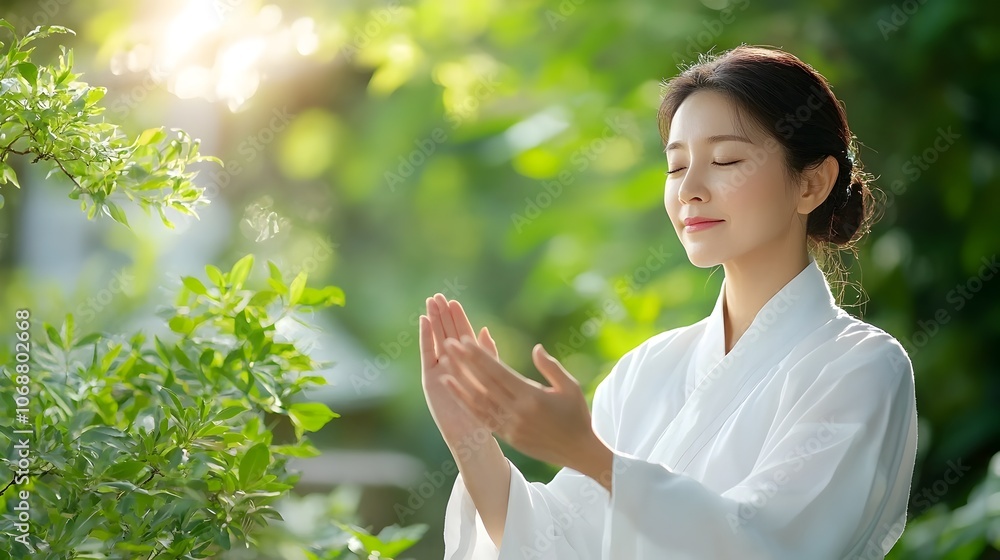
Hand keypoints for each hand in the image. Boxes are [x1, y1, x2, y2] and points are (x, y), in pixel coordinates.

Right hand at [419, 293, 499, 446]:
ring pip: (436, 339)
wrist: (471, 433)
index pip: (462, 334)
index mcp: (468, 362)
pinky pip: (427, 353)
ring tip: (430, 302)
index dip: (458, 317)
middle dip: (442, 314)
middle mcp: (452, 362)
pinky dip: (426, 337)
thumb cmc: (486, 409)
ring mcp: (439, 368)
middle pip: (446, 333)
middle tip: (437, 295)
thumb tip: (485, 329)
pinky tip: (424, 320)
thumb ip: (488, 354)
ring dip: (433, 320)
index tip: (453, 300)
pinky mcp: (430, 376)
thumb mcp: (490, 379)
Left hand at [439, 337, 602, 472]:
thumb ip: (551, 366)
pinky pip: (480, 416)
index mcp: (532, 397)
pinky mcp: (506, 436)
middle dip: (464, 362)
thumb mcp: (570, 386)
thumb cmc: (577, 414)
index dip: (481, 356)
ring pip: (478, 400)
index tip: (465, 339)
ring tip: (444, 362)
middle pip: (484, 383)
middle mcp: (517, 412)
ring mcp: (509, 426)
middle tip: (448, 343)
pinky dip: (464, 401)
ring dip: (459, 380)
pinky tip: (452, 387)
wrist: (578, 452)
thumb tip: (536, 348)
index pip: (499, 373)